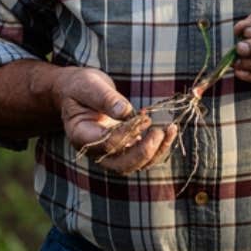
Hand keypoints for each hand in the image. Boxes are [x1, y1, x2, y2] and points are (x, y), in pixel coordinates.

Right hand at [54, 67, 176, 174]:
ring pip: (136, 164)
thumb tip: (125, 111)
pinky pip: (143, 155)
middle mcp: (96, 150)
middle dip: (144, 151)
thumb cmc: (81, 86)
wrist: (79, 92)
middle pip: (122, 165)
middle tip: (159, 130)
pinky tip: (168, 129)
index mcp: (81, 136)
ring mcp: (110, 152)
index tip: (144, 117)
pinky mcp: (124, 148)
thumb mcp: (88, 85)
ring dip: (156, 151)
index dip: (127, 134)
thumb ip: (105, 98)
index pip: (106, 144)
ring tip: (171, 129)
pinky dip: (158, 146)